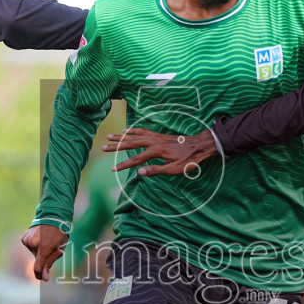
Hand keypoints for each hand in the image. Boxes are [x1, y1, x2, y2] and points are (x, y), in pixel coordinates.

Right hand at [20, 224, 68, 281]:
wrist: (52, 216)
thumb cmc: (59, 234)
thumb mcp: (59, 249)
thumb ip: (50, 263)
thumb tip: (43, 279)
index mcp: (44, 247)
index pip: (38, 267)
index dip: (41, 274)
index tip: (44, 278)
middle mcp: (33, 244)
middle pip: (37, 260)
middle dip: (44, 259)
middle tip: (52, 249)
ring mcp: (27, 240)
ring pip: (33, 254)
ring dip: (39, 252)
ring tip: (45, 241)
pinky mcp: (24, 238)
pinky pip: (29, 247)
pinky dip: (34, 246)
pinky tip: (39, 238)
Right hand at [102, 127, 216, 176]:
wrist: (200, 145)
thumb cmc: (189, 160)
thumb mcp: (174, 170)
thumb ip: (156, 170)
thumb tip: (139, 172)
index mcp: (156, 151)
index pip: (135, 160)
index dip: (123, 165)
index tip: (111, 168)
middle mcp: (154, 141)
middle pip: (131, 144)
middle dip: (116, 146)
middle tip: (103, 147)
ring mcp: (156, 137)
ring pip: (135, 135)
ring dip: (121, 136)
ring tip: (109, 136)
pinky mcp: (159, 135)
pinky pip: (143, 131)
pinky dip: (133, 130)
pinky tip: (127, 130)